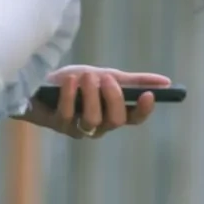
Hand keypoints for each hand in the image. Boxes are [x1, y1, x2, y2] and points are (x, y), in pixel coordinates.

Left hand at [20, 66, 172, 138]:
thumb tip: (165, 82)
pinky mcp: (58, 125)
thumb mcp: (105, 76)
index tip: (150, 95)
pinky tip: (69, 81)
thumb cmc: (74, 81)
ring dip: (90, 95)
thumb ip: (133, 80)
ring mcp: (78, 128)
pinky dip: (70, 94)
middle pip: (116, 120)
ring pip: (93, 119)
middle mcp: (98, 126)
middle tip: (105, 78)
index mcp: (112, 114)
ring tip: (85, 76)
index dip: (144, 110)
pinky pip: (68, 113)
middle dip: (112, 97)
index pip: (135, 119)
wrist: (37, 80)